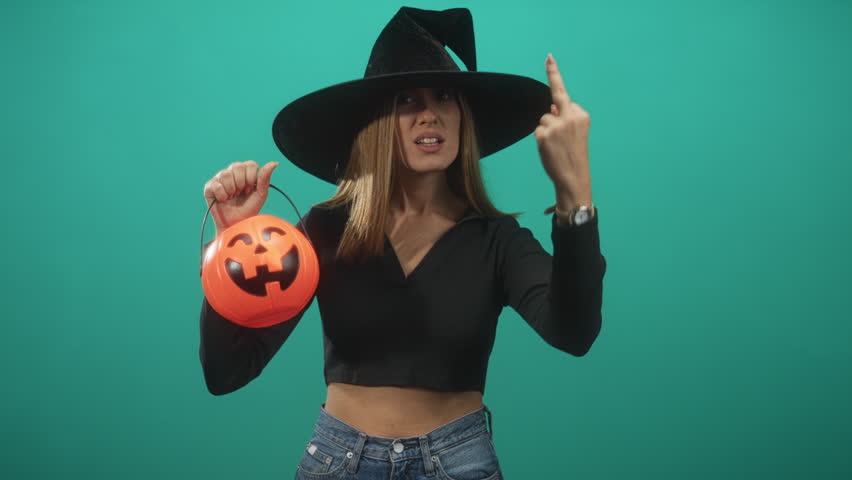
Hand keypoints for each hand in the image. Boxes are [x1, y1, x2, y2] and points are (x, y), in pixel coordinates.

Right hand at [203, 160, 277, 235]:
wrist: (237, 224)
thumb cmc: (249, 209)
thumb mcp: (260, 194)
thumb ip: (265, 178)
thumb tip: (275, 163)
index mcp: (245, 172)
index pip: (250, 164)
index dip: (251, 178)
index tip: (250, 190)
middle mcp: (232, 172)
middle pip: (237, 166)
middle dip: (241, 183)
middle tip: (241, 194)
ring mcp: (220, 178)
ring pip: (225, 174)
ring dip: (231, 189)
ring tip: (232, 197)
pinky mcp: (209, 187)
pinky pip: (215, 184)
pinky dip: (222, 194)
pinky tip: (223, 200)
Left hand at [535, 54, 592, 214]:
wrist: (573, 176)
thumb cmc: (573, 156)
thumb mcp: (575, 133)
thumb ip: (564, 118)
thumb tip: (550, 108)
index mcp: (581, 115)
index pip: (565, 96)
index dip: (554, 77)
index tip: (548, 58)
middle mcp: (571, 116)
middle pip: (557, 93)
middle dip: (552, 73)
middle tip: (548, 57)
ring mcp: (557, 124)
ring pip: (543, 118)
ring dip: (545, 130)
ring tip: (555, 145)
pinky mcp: (545, 133)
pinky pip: (537, 130)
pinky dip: (540, 140)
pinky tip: (549, 149)